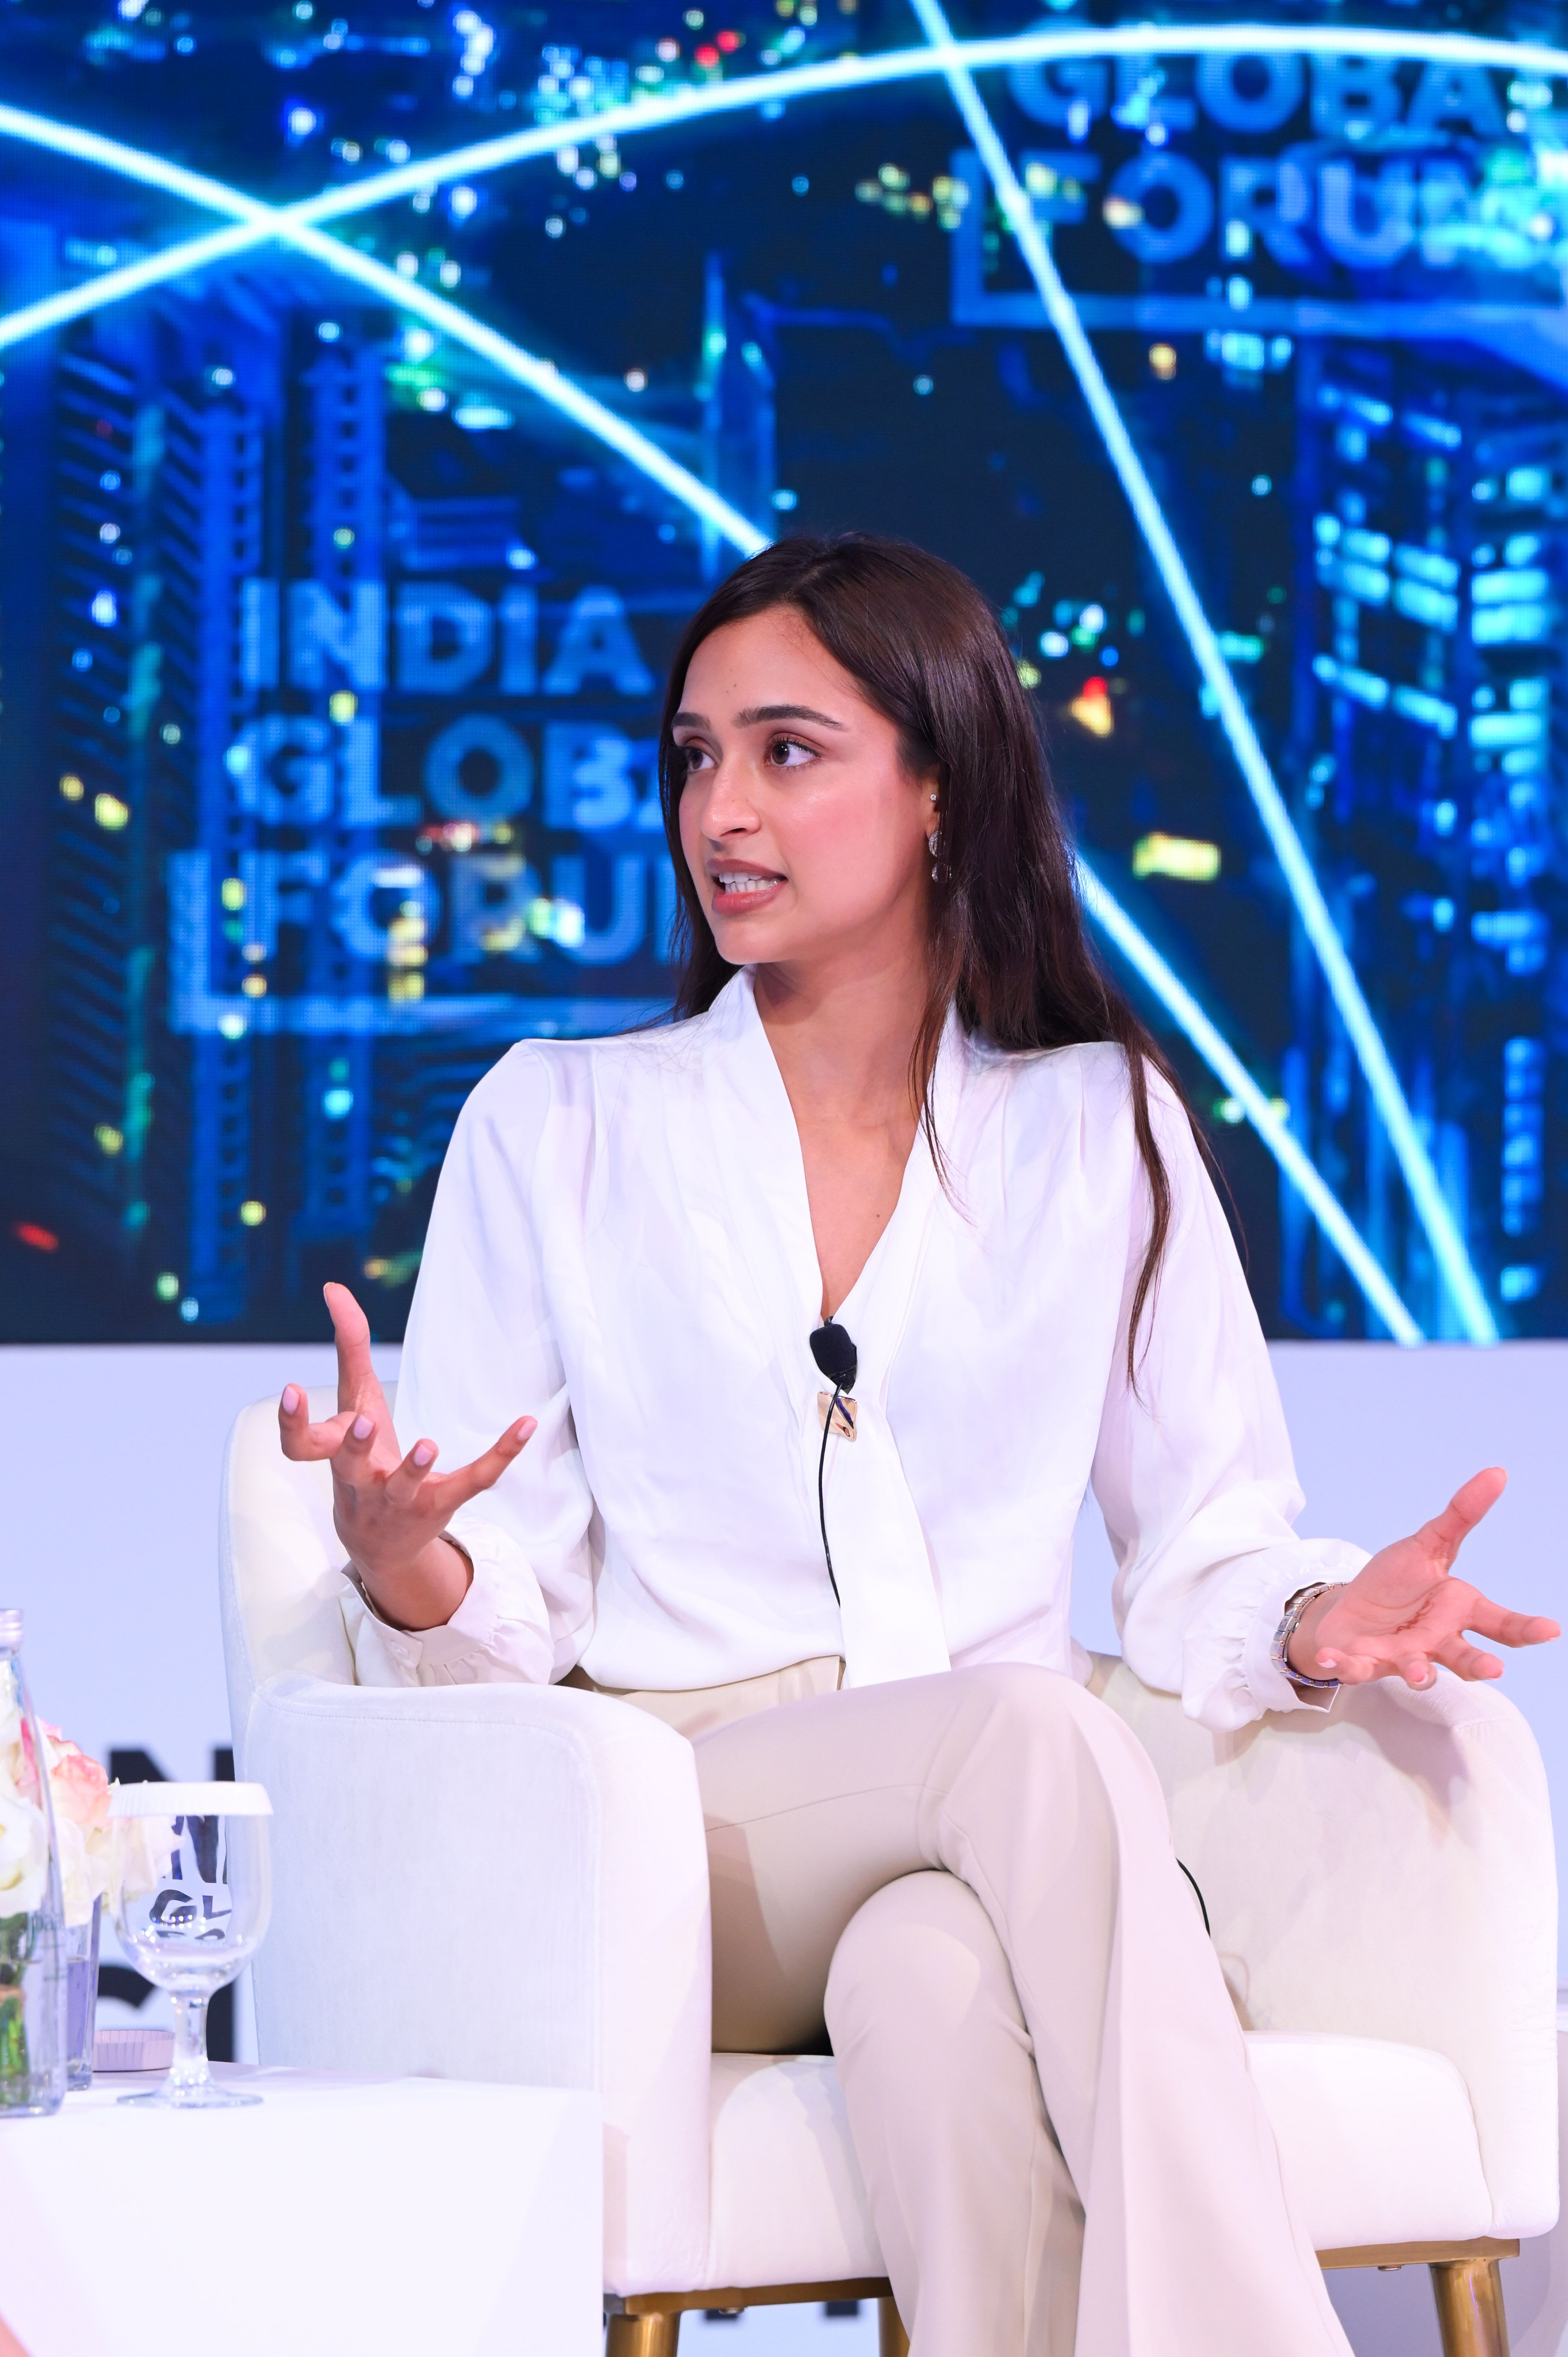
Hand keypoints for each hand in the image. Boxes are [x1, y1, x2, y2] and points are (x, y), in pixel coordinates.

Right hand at [278, 1281, 535, 1631]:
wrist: (379, 1544)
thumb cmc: (362, 1458)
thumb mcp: (354, 1403)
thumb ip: (349, 1349)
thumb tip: (334, 1287)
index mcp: (335, 1455)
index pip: (301, 1444)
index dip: (291, 1420)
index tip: (290, 1388)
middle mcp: (361, 1480)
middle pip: (347, 1466)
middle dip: (352, 1444)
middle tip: (361, 1421)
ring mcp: (400, 1498)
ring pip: (404, 1485)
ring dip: (414, 1465)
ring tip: (427, 1443)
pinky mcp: (441, 1503)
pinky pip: (474, 1479)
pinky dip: (502, 1453)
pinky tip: (526, 1424)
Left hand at [1288, 1466, 1558, 1690]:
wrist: (1351, 1611)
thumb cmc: (1397, 1583)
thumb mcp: (1429, 1544)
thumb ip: (1462, 1515)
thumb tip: (1497, 1473)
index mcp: (1459, 1611)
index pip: (1500, 1623)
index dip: (1526, 1629)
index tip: (1551, 1629)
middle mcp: (1438, 1640)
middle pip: (1466, 1657)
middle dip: (1479, 1664)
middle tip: (1495, 1668)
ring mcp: (1403, 1655)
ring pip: (1419, 1669)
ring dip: (1420, 1672)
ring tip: (1420, 1673)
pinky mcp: (1365, 1663)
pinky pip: (1356, 1667)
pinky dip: (1346, 1665)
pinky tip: (1333, 1659)